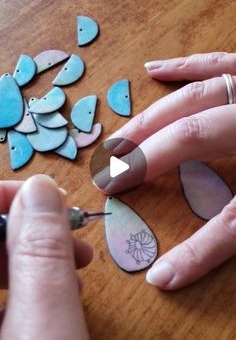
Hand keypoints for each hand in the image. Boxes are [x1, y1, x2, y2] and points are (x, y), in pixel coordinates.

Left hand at [0, 176, 91, 339]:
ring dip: (42, 250)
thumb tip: (40, 186)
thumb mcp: (47, 323)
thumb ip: (42, 253)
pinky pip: (9, 279)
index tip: (49, 197)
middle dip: (35, 227)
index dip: (10, 195)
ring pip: (3, 254)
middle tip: (74, 236)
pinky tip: (62, 287)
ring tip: (79, 263)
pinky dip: (37, 274)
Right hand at [102, 52, 235, 289]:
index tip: (161, 274)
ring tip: (118, 139)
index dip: (195, 251)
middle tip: (109, 180)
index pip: (232, 221)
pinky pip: (221, 61)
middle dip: (146, 160)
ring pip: (198, 97)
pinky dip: (185, 66)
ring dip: (150, 119)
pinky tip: (154, 70)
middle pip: (195, 138)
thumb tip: (195, 278)